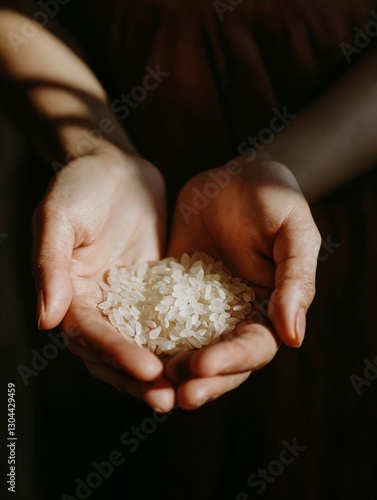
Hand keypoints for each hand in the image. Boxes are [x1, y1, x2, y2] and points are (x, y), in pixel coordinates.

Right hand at [32, 147, 174, 411]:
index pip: (91, 335)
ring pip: (144, 343)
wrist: (112, 165)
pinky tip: (207, 353)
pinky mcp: (155, 288)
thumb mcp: (59, 217)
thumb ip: (51, 265)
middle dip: (141, 378)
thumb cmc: (80, 186)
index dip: (117, 355)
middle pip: (116, 352)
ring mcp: (128, 298)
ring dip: (165, 369)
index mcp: (71, 293)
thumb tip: (47, 320)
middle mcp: (98, 303)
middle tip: (173, 399)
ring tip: (192, 389)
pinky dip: (183, 339)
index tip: (148, 370)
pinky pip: (168, 318)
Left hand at [165, 157, 320, 408]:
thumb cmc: (274, 199)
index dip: (231, 361)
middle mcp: (235, 317)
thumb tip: (293, 336)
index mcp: (269, 309)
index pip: (253, 347)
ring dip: (171, 370)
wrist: (236, 177)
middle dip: (199, 379)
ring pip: (188, 349)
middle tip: (174, 393)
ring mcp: (202, 308)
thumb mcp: (293, 232)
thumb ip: (296, 280)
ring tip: (149, 382)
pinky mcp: (174, 292)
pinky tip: (127, 347)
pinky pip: (159, 319)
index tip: (202, 365)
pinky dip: (147, 337)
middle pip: (220, 361)